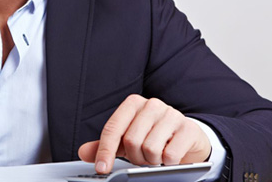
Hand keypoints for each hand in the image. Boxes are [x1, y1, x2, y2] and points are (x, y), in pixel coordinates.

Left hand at [78, 94, 210, 173]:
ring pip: (150, 148)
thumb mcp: (126, 140)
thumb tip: (83, 152)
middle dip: (134, 157)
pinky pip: (170, 154)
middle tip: (141, 158)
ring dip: (151, 160)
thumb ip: (105, 145)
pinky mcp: (188, 128)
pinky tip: (170, 156)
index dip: (105, 150)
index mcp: (133, 104)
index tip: (101, 168)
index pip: (113, 128)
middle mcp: (152, 104)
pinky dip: (168, 162)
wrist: (186, 138)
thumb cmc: (153, 137)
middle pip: (131, 141)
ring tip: (156, 156)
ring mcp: (172, 114)